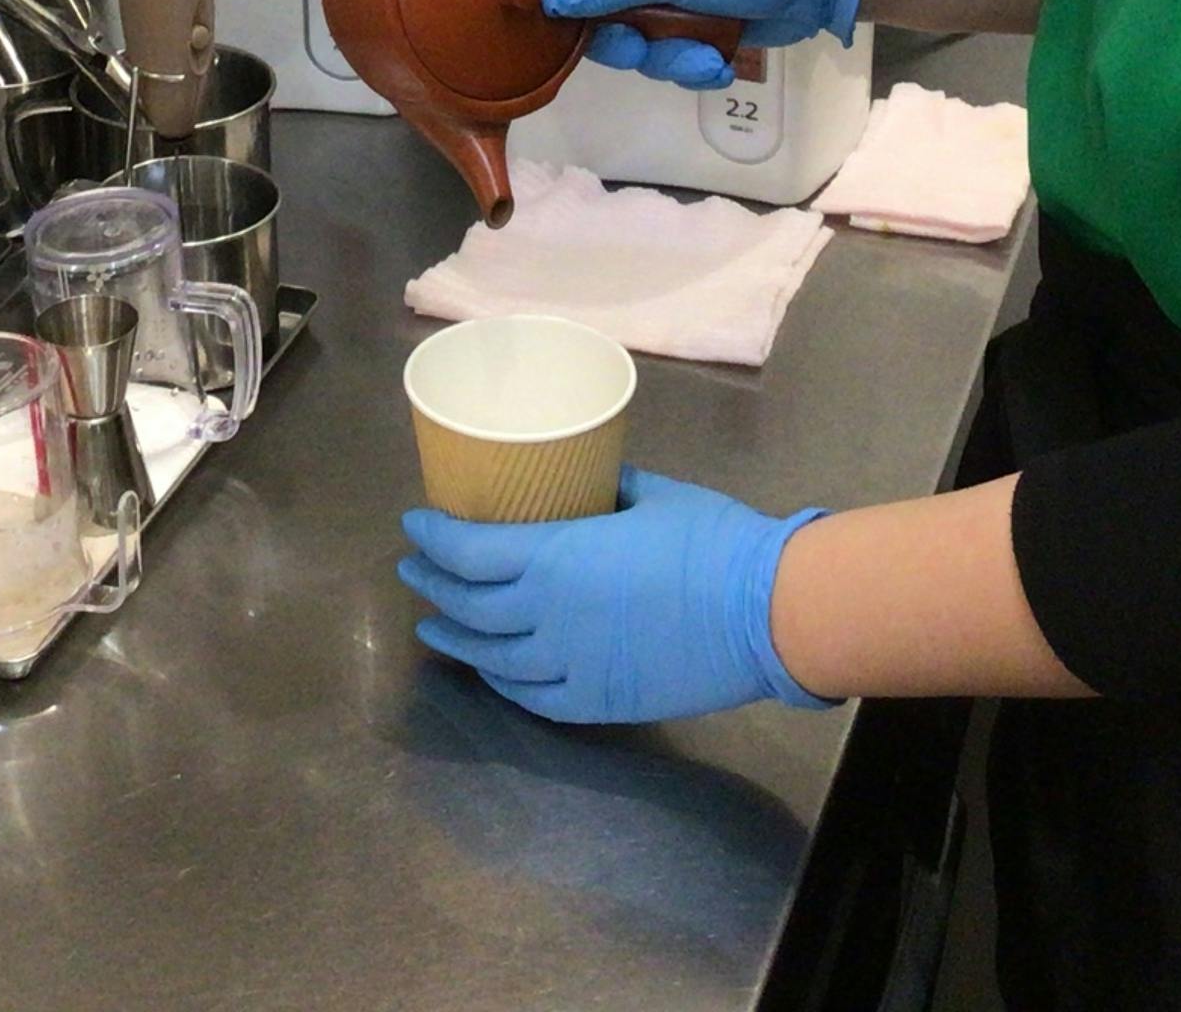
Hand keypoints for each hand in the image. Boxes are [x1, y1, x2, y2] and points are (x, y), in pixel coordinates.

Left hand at [398, 468, 831, 724]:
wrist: (766, 613)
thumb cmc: (711, 540)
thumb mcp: (653, 494)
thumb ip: (608, 489)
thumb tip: (588, 480)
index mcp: (556, 557)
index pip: (469, 551)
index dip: (434, 538)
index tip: (414, 524)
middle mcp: (548, 616)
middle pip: (469, 605)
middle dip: (433, 585)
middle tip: (413, 569)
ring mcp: (570, 665)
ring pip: (491, 658)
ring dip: (455, 638)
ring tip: (432, 626)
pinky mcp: (598, 701)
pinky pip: (532, 696)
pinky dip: (501, 681)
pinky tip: (489, 670)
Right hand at [545, 0, 860, 90]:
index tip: (527, 7)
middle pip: (581, 6)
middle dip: (611, 38)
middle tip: (632, 46)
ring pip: (623, 41)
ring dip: (660, 57)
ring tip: (698, 54)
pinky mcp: (685, 26)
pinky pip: (660, 57)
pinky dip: (686, 65)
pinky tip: (716, 61)